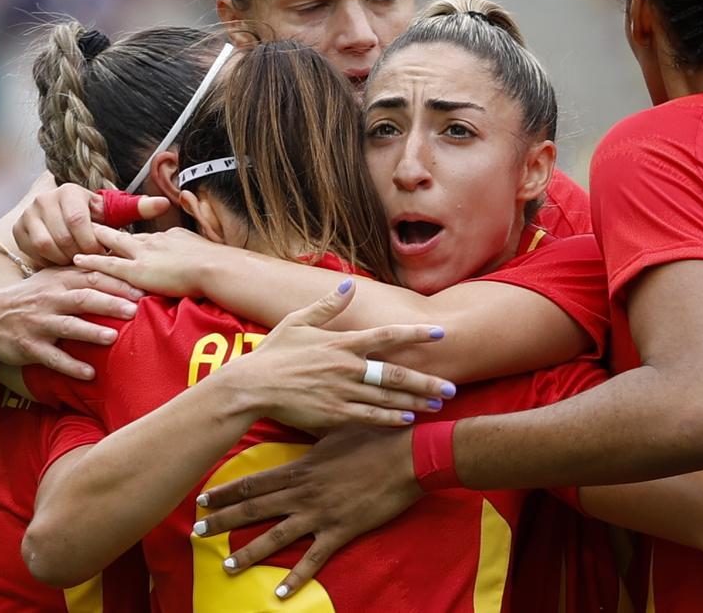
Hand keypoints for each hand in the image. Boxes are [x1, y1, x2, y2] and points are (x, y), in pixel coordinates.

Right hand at [0, 268, 142, 379]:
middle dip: (109, 304)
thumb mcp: (52, 278)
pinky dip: (71, 366)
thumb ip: (82, 272)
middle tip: (134, 310)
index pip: (92, 277)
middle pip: (83, 299)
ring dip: (91, 332)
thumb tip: (121, 265)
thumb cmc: (32, 297)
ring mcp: (38, 324)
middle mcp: (50, 300)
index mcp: (59, 281)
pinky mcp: (29, 347)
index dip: (117, 283)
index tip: (142, 289)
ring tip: (113, 338)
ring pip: (67, 327)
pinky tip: (90, 373)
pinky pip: (52, 358)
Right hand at [13, 184, 170, 267]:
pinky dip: (51, 263)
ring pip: (48, 246)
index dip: (92, 242)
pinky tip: (63, 266)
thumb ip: (137, 208)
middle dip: (82, 254)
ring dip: (66, 261)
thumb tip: (165, 203)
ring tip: (80, 266)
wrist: (58, 223)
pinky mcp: (18, 231)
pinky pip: (35, 254)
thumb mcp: (112, 214)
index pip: (79, 220)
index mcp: (70, 191)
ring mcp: (28, 214)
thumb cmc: (92, 221)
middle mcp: (45, 199)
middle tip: (94, 265)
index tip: (104, 254)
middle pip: (63, 236)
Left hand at [73, 225, 224, 296]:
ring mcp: (143, 255)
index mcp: (169, 237)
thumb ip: (194, 253)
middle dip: (105, 231)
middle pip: (124, 235)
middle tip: (88, 226)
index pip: (145, 237)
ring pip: (111, 244)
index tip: (121, 235)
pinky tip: (77, 260)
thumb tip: (198, 256)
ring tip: (75, 238)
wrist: (214, 267)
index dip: (131, 238)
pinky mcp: (137, 271)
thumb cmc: (216, 263)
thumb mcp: (205, 250)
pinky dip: (92, 261)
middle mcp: (153, 241)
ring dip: (93, 241)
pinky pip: (108, 265)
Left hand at [195, 426, 422, 598]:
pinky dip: (296, 577)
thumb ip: (312, 442)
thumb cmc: (374, 437)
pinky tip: (280, 593)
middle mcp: (304, 492)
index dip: (226, 491)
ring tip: (227, 566)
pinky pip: (313, 559)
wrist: (407, 455)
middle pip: (255, 508)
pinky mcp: (340, 530)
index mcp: (301, 467)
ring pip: (276, 536)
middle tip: (197, 531)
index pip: (254, 481)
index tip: (202, 499)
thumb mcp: (336, 433)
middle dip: (223, 520)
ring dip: (249, 552)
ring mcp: (320, 513)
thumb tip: (296, 438)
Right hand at [217, 278, 454, 431]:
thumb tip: (348, 284)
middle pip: (395, 373)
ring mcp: (342, 393)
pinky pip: (369, 417)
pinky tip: (408, 419)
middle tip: (452, 386)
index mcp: (342, 343)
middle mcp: (347, 368)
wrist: (250, 388)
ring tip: (438, 404)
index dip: (415, 334)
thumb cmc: (273, 354)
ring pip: (387, 398)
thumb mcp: (298, 322)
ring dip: (415, 401)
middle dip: (426, 380)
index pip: (387, 336)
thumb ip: (327, 305)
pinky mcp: (334, 415)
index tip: (440, 332)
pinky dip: (390, 418)